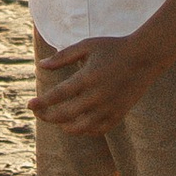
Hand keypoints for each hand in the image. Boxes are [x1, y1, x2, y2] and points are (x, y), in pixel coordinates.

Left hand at [31, 34, 158, 137]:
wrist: (145, 56)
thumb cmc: (113, 47)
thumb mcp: (87, 46)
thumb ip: (63, 56)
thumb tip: (40, 66)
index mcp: (87, 78)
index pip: (57, 96)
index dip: (41, 103)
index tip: (29, 105)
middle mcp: (97, 96)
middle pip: (64, 115)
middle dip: (47, 116)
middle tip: (39, 112)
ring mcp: (108, 108)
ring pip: (80, 128)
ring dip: (64, 126)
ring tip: (57, 120)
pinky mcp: (118, 114)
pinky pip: (97, 130)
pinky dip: (85, 130)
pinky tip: (78, 123)